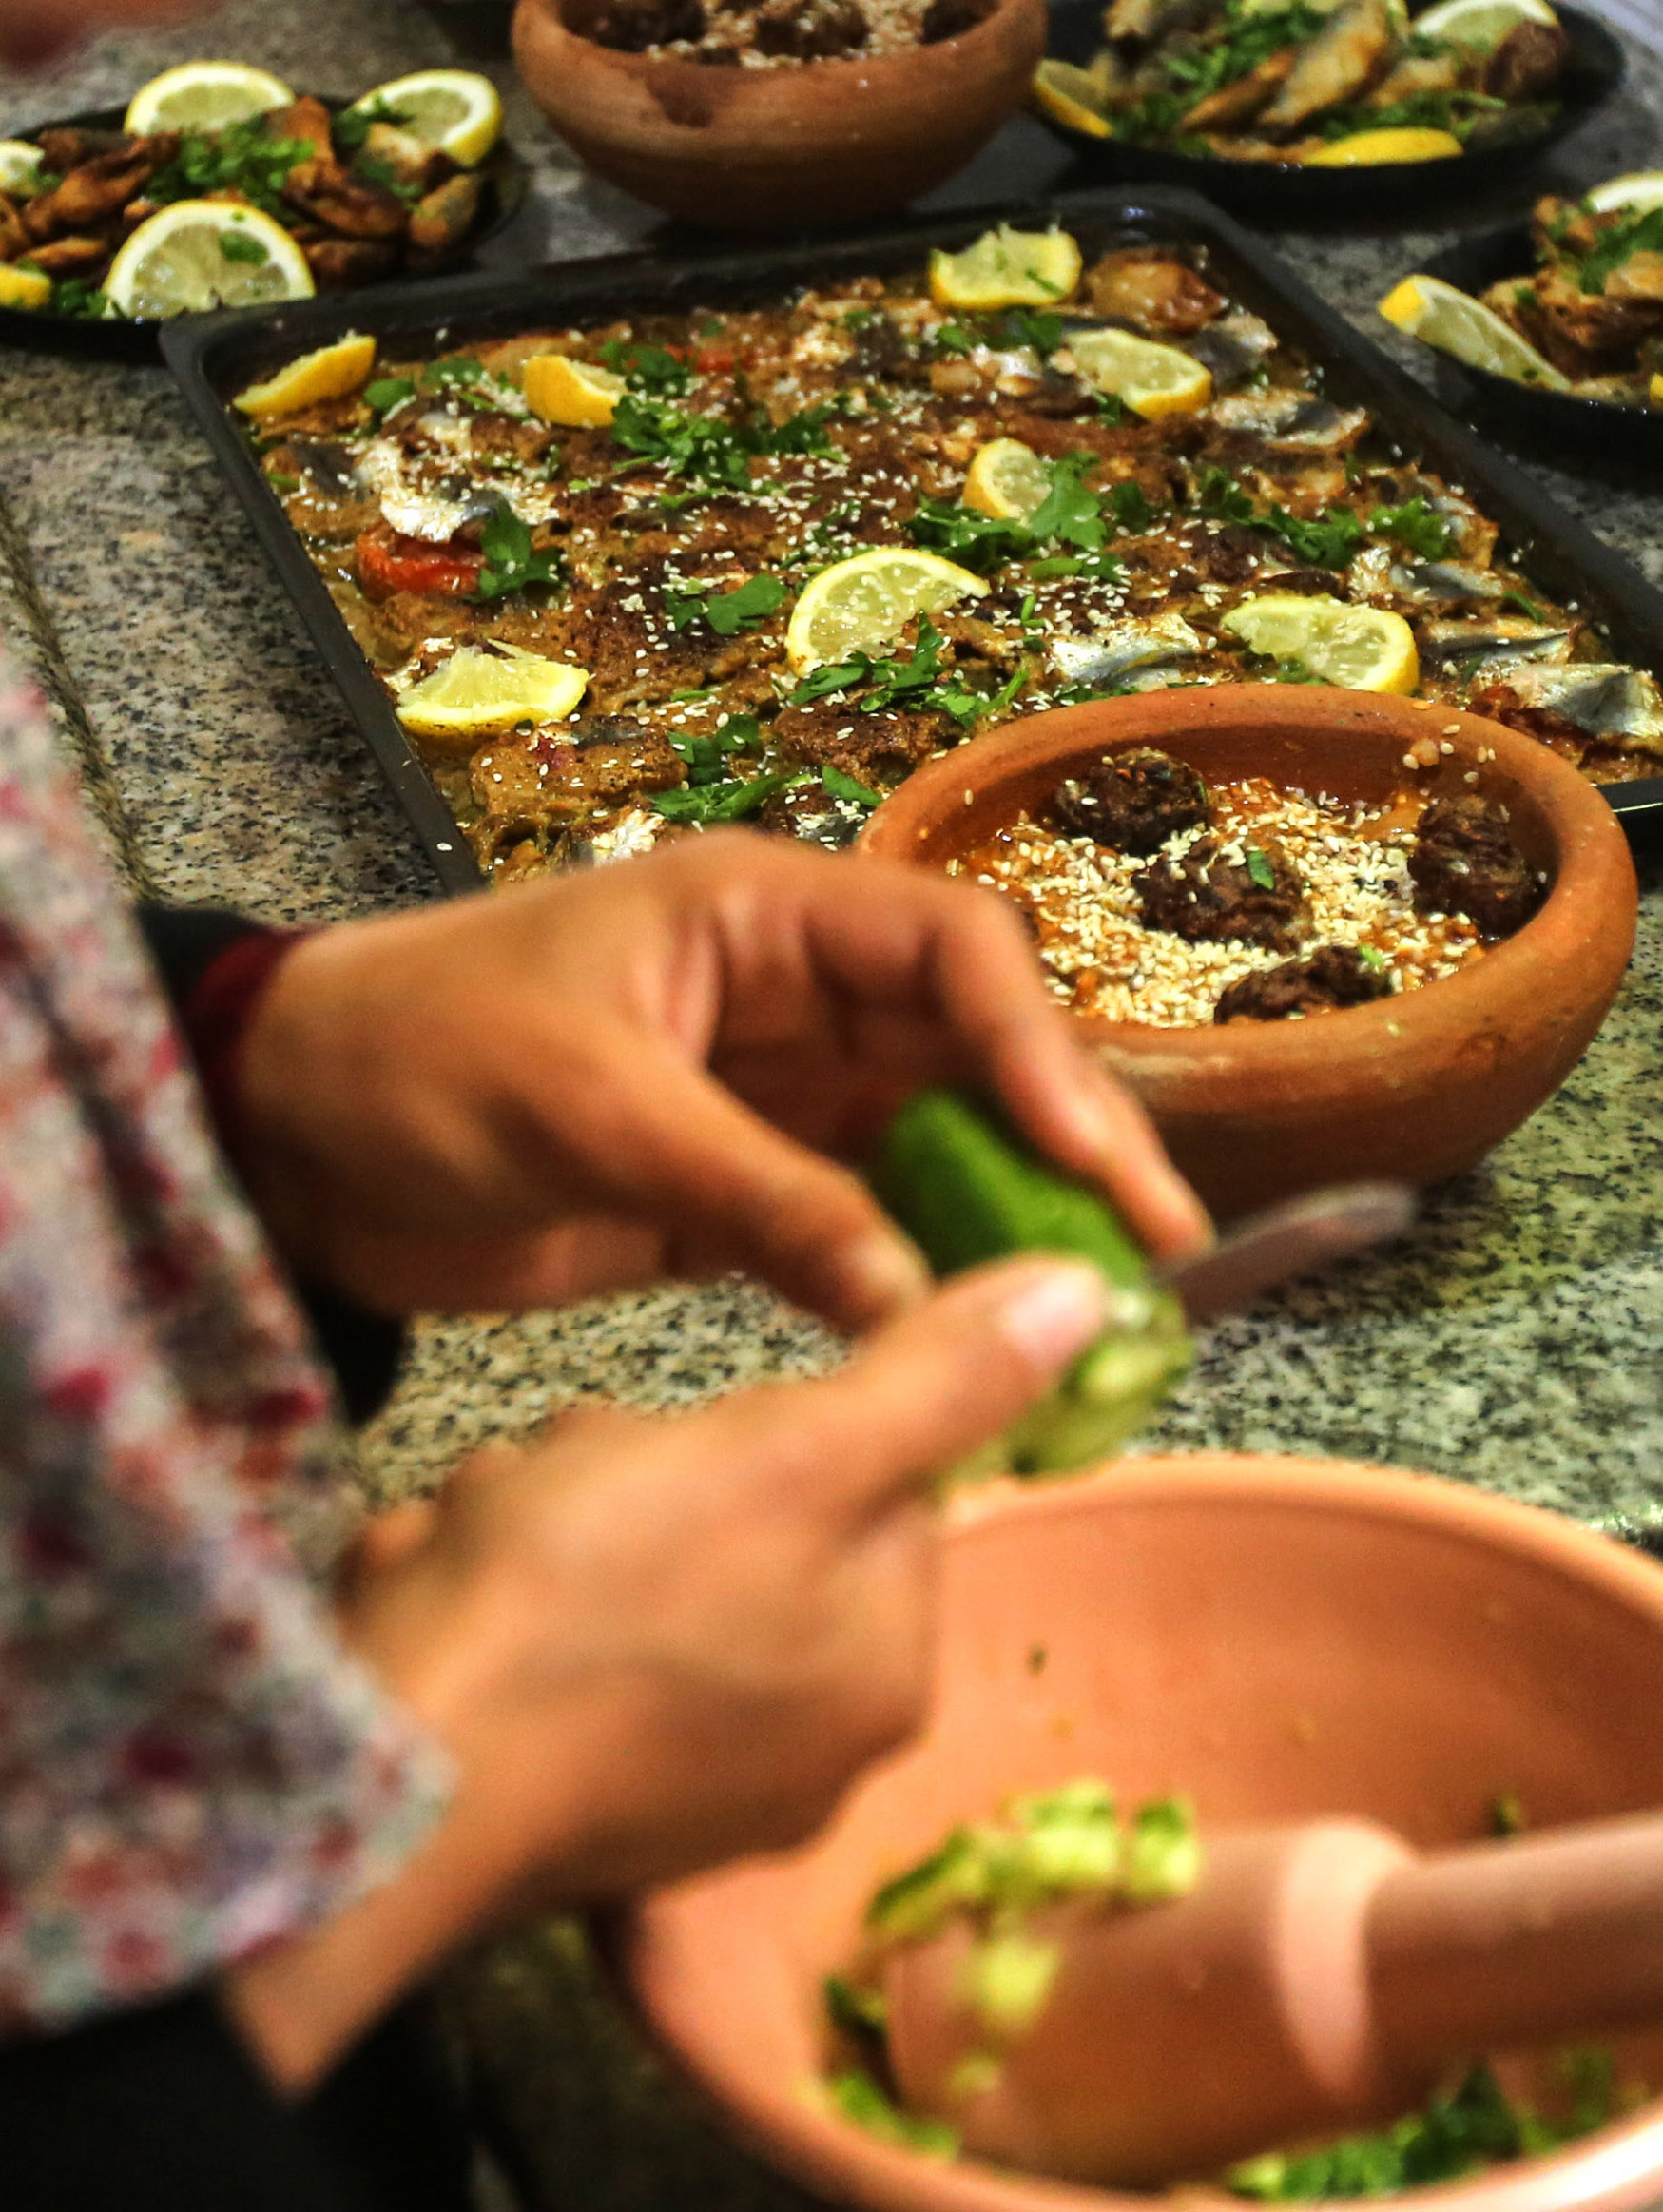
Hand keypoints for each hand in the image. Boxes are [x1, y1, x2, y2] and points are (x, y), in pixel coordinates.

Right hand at [226, 1254, 1109, 2090]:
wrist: (384, 1769)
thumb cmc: (588, 1598)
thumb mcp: (788, 1449)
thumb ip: (938, 1372)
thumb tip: (1091, 1299)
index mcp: (886, 1672)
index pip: (867, 1472)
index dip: (766, 1419)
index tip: (691, 1437)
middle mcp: (812, 1754)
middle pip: (747, 1512)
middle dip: (642, 1466)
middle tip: (578, 1490)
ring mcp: (687, 1791)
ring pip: (635, 1559)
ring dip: (559, 1514)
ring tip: (502, 1545)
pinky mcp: (575, 1800)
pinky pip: (558, 1636)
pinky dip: (507, 1596)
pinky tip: (462, 1603)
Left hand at [233, 834, 1207, 1325]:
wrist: (283, 1141)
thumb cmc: (415, 1059)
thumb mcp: (591, 1109)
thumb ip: (760, 1195)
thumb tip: (917, 1294)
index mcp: (759, 917)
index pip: (947, 954)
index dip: (1037, 1048)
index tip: (1096, 1160)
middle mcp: (787, 999)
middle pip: (968, 1057)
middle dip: (1059, 1148)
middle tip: (1150, 1262)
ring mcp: (766, 1102)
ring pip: (927, 1155)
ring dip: (1001, 1229)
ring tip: (1093, 1323)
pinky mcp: (733, 1198)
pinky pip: (855, 1236)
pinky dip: (909, 1289)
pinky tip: (966, 1351)